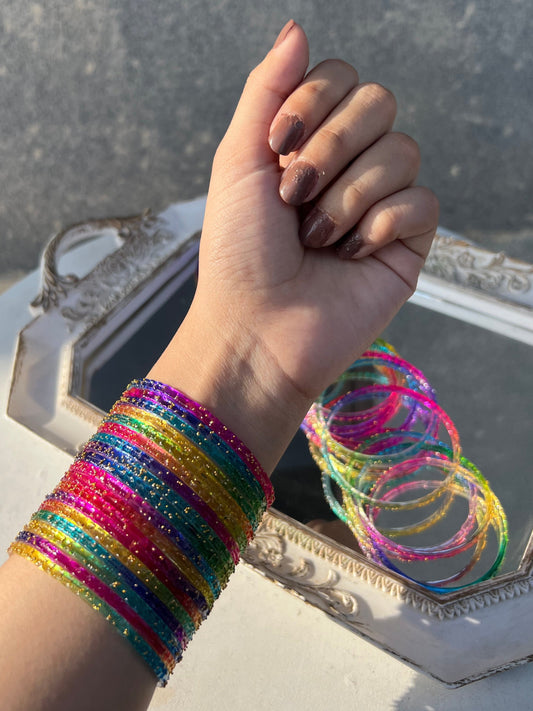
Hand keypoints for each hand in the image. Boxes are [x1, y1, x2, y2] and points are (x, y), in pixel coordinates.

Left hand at [150, 21, 438, 468]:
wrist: (255, 330)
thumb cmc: (238, 256)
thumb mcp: (237, 160)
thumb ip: (267, 90)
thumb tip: (295, 30)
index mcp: (308, 143)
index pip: (342, 77)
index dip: (316, 101)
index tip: (279, 143)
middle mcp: (348, 167)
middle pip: (379, 103)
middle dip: (331, 147)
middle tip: (295, 194)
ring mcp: (380, 204)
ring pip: (401, 152)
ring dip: (347, 196)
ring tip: (316, 239)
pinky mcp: (405, 244)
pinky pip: (421, 202)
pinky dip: (380, 225)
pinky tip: (352, 254)